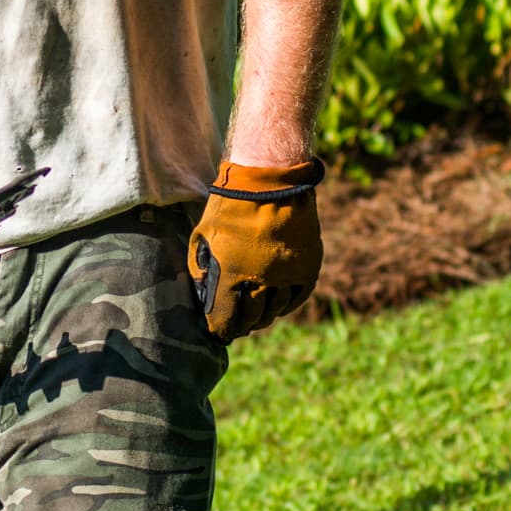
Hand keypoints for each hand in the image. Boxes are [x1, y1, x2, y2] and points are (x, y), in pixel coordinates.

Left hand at [188, 158, 323, 343]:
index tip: (217, 333)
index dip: (220, 329)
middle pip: (252, 318)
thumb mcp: (203, 236)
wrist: (270, 177)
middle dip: (241, 326)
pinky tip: (276, 306)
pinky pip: (297, 297)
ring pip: (275, 310)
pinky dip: (286, 306)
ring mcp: (288, 273)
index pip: (225, 317)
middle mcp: (263, 279)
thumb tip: (204, 295)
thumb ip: (201, 268)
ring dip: (263, 317)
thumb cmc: (229, 205)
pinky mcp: (308, 265)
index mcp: (232, 272)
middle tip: (236, 328)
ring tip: (255, 317)